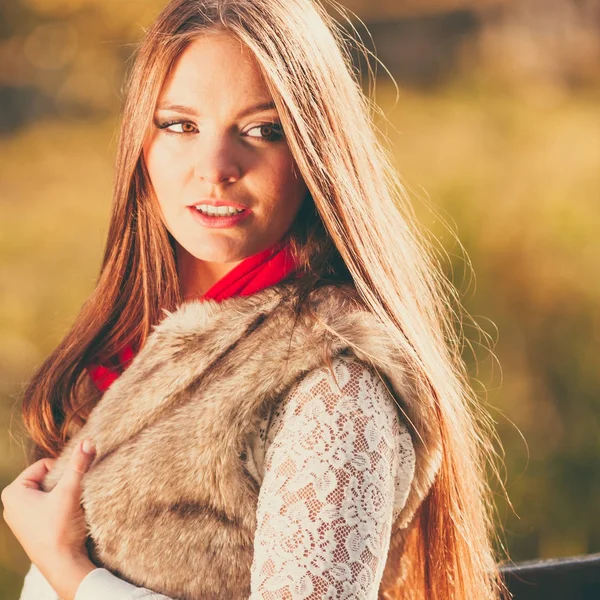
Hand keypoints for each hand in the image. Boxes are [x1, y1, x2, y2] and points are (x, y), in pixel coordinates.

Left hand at [1, 439, 97, 599]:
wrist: (62, 565)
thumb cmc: (59, 530)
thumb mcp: (69, 492)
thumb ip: (78, 465)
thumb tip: (87, 442)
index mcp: (13, 492)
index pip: (44, 465)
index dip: (62, 470)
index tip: (71, 484)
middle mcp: (12, 504)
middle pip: (46, 478)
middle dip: (63, 483)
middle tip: (72, 496)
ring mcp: (20, 517)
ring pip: (48, 492)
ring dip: (63, 495)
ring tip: (70, 508)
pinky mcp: (30, 528)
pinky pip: (47, 506)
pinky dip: (60, 507)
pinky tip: (67, 517)